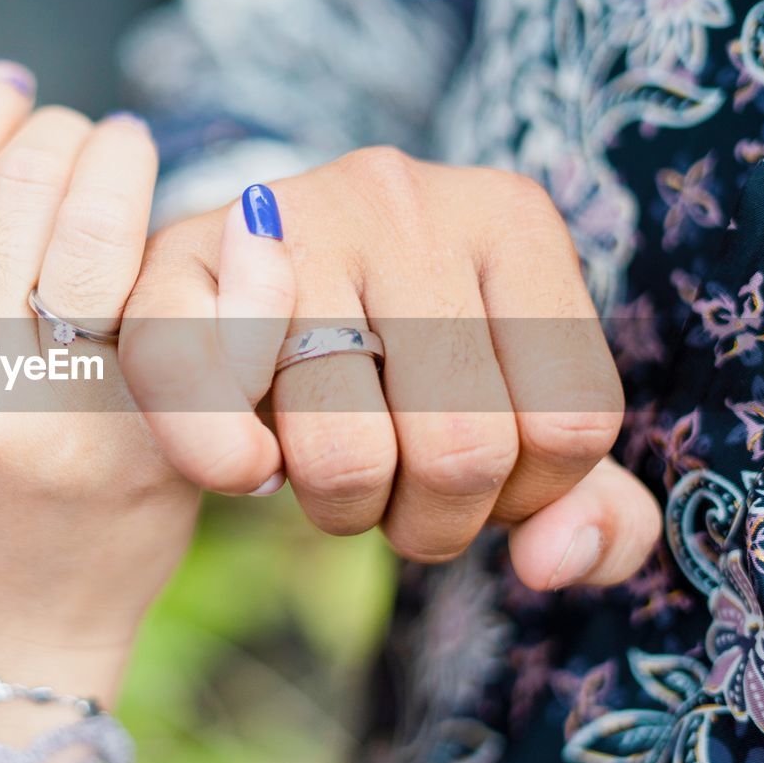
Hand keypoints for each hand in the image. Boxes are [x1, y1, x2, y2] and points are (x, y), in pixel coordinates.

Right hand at [121, 148, 660, 589]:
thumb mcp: (510, 404)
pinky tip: (249, 459)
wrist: (240, 278)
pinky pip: (211, 408)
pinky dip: (228, 465)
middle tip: (397, 494)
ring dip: (342, 510)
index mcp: (510, 221)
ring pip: (349, 456)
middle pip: (464, 449)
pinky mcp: (182, 259)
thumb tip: (554, 561)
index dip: (526, 495)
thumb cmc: (393, 354)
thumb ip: (581, 498)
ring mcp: (285, 223)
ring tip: (331, 470)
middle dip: (430, 522)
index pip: (571, 422)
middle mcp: (403, 201)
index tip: (478, 479)